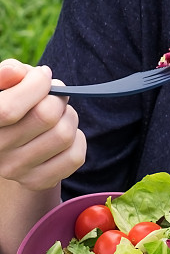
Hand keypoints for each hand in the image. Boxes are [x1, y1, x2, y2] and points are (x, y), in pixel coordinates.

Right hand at [0, 59, 85, 190]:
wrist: (13, 141)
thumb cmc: (12, 101)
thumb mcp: (6, 85)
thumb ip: (8, 73)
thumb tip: (17, 72)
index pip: (9, 109)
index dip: (36, 85)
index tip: (43, 77)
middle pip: (46, 116)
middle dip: (58, 97)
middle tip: (54, 96)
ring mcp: (16, 170)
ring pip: (65, 135)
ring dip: (69, 117)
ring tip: (59, 115)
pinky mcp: (38, 181)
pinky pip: (75, 156)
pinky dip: (78, 139)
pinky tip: (63, 134)